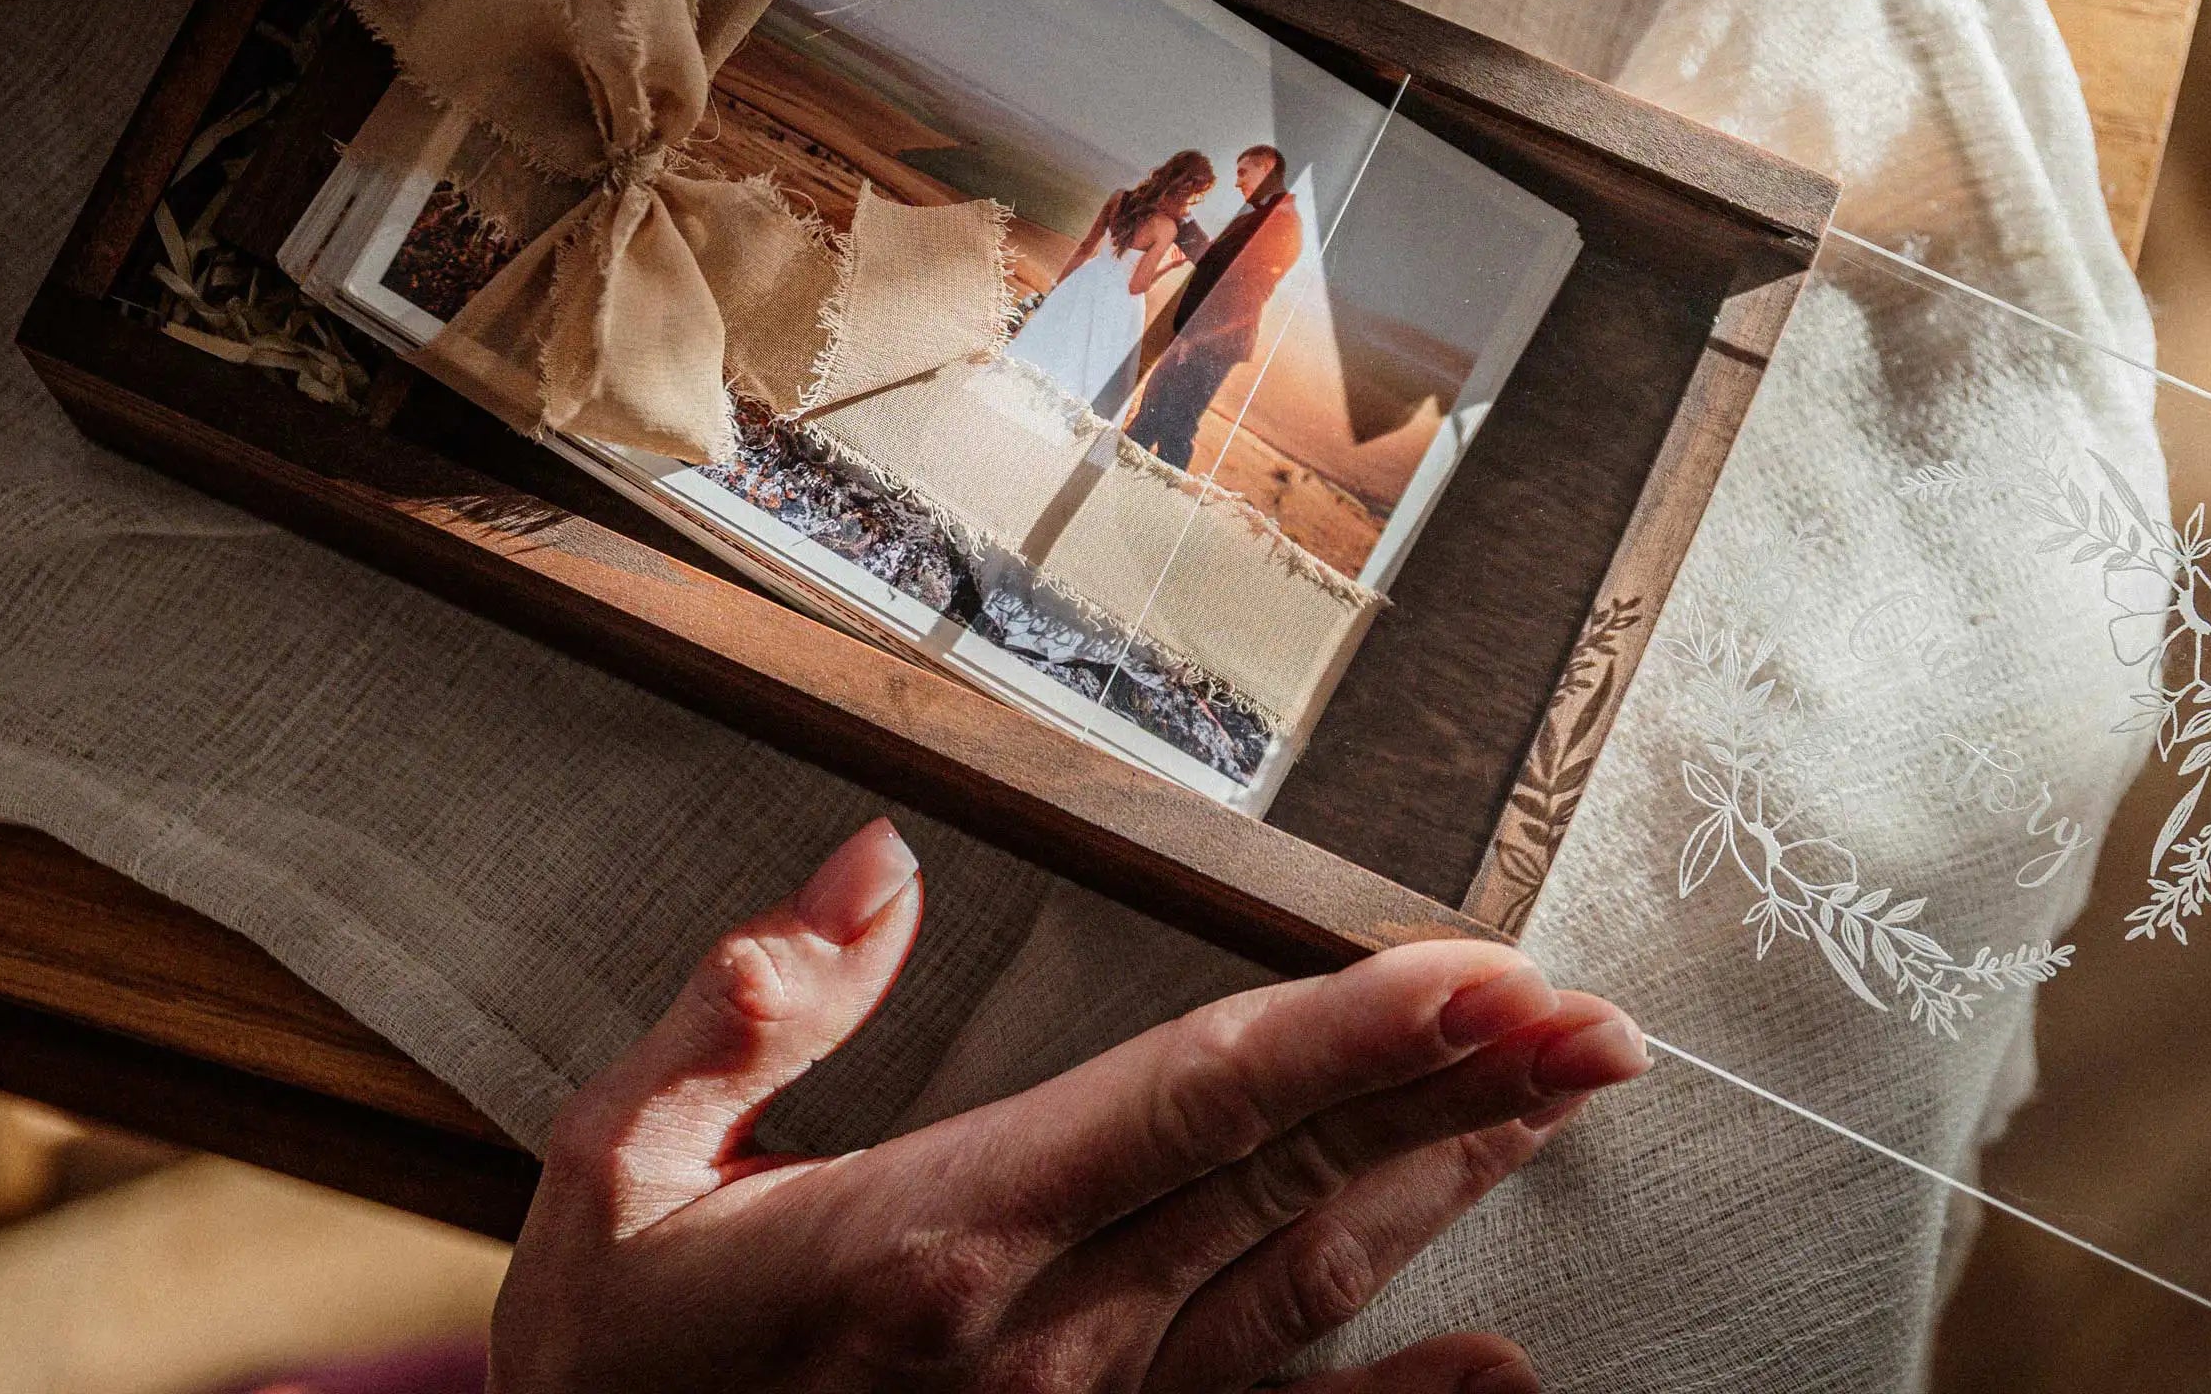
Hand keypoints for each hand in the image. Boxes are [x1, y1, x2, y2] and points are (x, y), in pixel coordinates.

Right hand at [492, 819, 1650, 1392]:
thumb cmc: (614, 1371)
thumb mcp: (622, 1169)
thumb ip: (751, 1011)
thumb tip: (871, 867)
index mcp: (944, 1233)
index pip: (1200, 1095)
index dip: (1359, 1029)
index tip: (1479, 973)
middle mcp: (1047, 1336)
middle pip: (1295, 1179)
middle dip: (1459, 1089)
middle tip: (1595, 1020)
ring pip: (1310, 1285)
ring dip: (1452, 1190)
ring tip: (1565, 1108)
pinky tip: (1499, 1368)